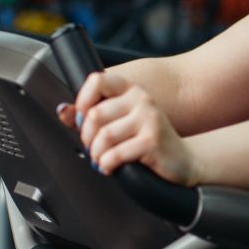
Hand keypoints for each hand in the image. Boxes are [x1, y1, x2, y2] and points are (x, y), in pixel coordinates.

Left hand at [58, 71, 200, 184]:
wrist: (184, 160)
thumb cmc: (151, 141)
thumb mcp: (123, 123)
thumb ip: (94, 115)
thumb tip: (63, 112)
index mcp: (132, 90)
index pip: (97, 80)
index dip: (82, 101)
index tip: (81, 119)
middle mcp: (141, 100)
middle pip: (94, 114)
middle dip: (86, 138)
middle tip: (92, 148)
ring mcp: (148, 119)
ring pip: (103, 136)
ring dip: (96, 154)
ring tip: (100, 160)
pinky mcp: (152, 141)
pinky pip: (115, 154)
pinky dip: (106, 165)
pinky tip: (110, 167)